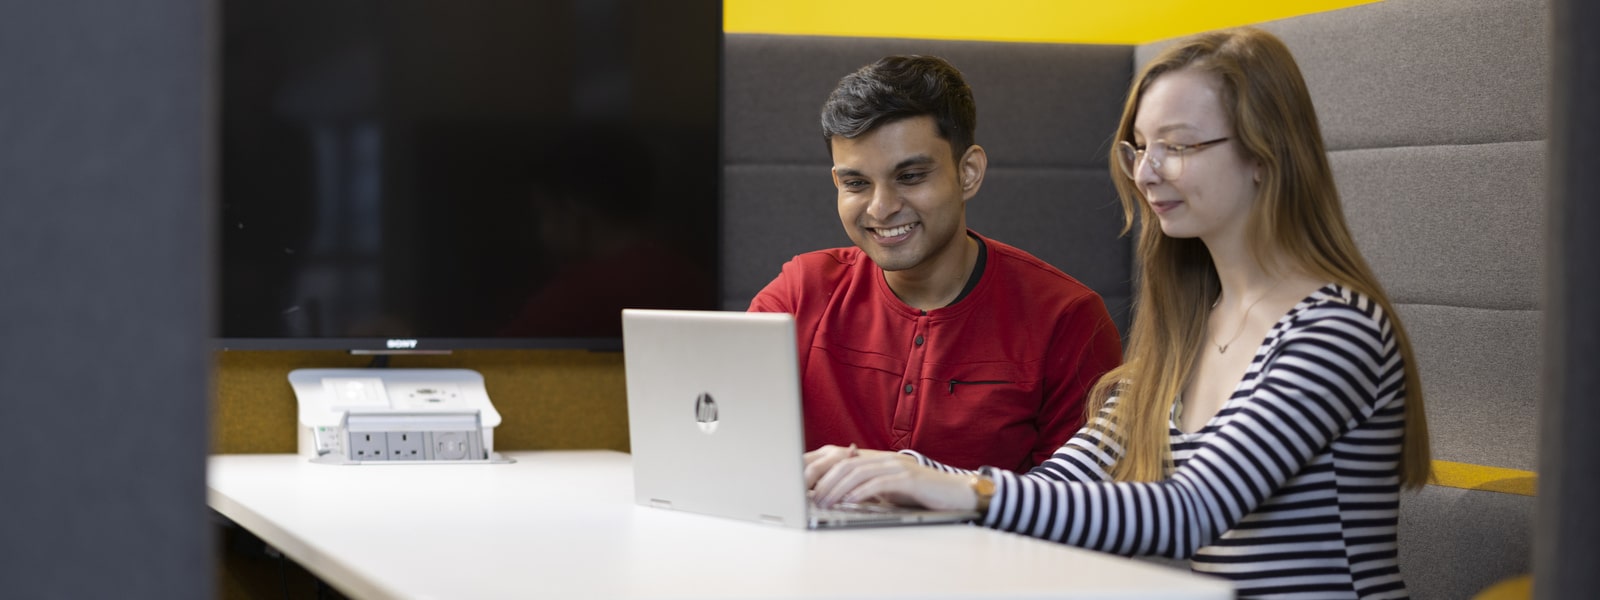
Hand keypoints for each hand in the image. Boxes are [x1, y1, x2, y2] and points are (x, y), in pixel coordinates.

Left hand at [809, 450, 977, 511]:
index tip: (804, 487)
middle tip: (810, 499)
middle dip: (824, 482)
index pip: (842, 460)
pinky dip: (861, 493)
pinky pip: (879, 484)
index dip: (821, 471)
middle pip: (844, 465)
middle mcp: (884, 459)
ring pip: (858, 473)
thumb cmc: (921, 495)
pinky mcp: (908, 479)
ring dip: (838, 490)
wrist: (956, 494)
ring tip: (825, 503)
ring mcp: (896, 466)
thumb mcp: (889, 491)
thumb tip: (839, 499)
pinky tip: (850, 502)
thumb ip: (867, 490)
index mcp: (877, 460)